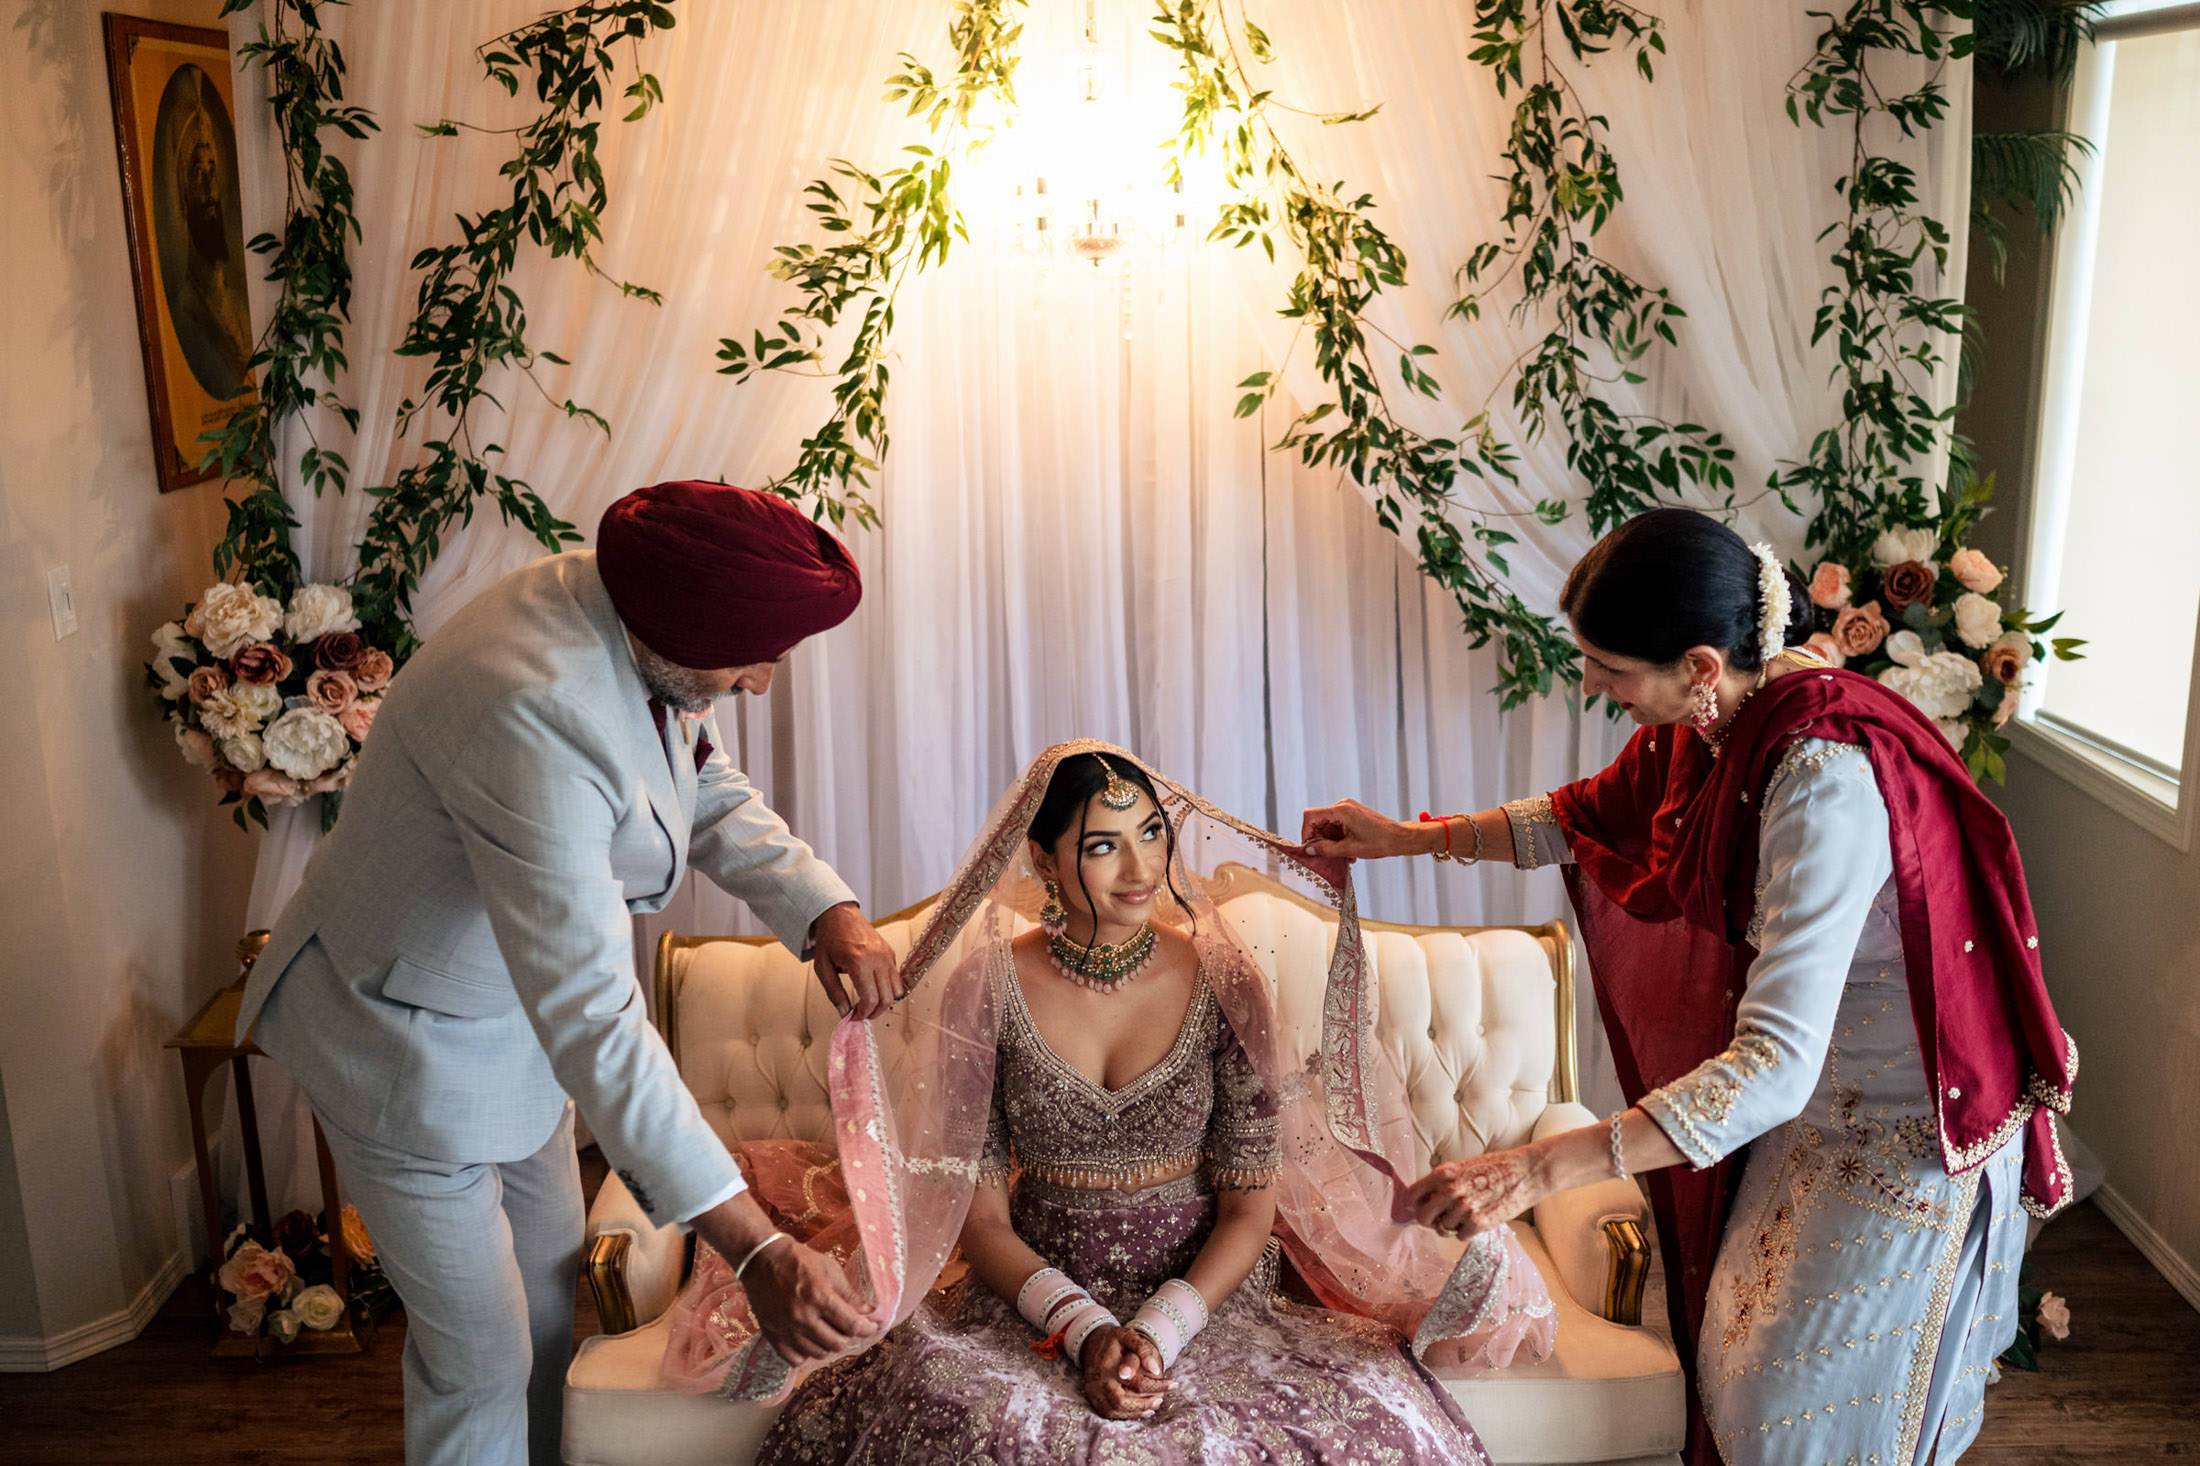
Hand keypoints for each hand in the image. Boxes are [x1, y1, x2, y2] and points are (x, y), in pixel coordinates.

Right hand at [739, 1235, 879, 1365]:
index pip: (851, 1325)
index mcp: (820, 1297)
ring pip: (818, 1354)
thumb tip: (868, 1311)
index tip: (871, 1327)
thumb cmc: (798, 1260)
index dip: (867, 1329)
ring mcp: (786, 1329)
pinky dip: (807, 1354)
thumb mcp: (829, 1269)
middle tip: (850, 1328)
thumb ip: (849, 1294)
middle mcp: (803, 1317)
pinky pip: (795, 1359)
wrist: (761, 1259)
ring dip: (829, 1345)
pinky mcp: (772, 1336)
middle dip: (849, 1337)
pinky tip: (810, 1341)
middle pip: (836, 1343)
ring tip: (831, 1333)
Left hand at [811, 902, 901, 1019]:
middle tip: (862, 1015)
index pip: (870, 999)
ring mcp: (887, 955)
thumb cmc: (829, 939)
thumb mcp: (823, 968)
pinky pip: (896, 978)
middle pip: (886, 998)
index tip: (854, 1017)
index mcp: (858, 962)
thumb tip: (844, 1013)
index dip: (863, 1013)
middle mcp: (877, 958)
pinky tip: (873, 989)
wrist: (839, 914)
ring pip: (896, 990)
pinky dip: (887, 989)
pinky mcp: (890, 953)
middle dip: (874, 1012)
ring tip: (869, 1004)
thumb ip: (834, 992)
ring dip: (884, 1003)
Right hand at [1079, 1324, 1171, 1420]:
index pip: (1136, 1382)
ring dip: (1135, 1412)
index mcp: (1109, 1365)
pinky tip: (1138, 1411)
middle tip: (1159, 1400)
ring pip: (1114, 1410)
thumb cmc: (1112, 1339)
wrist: (1089, 1341)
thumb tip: (1155, 1370)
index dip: (1156, 1386)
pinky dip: (1124, 1415)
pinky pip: (1107, 1412)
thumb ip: (1142, 1350)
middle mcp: (1099, 1380)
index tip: (1172, 1383)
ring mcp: (1093, 1390)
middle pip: (1121, 1402)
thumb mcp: (1128, 1336)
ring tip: (1152, 1407)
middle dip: (1143, 1404)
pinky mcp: (1092, 1397)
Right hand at [1300, 798, 1432, 860]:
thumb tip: (1308, 850)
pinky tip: (1348, 851)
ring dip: (1331, 841)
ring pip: (1328, 826)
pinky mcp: (1353, 814)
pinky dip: (1338, 838)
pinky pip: (1337, 826)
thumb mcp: (1350, 849)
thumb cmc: (1380, 842)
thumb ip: (1326, 849)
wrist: (1400, 838)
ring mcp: (1348, 809)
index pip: (1310, 816)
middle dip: (1320, 839)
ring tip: (1343, 855)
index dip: (1306, 832)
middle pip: (1318, 821)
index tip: (1309, 848)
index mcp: (1341, 810)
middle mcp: (1343, 806)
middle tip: (1327, 856)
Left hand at [1407, 1145, 1545, 1239]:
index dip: (1416, 1205)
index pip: (1413, 1195)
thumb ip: (1443, 1183)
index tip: (1423, 1208)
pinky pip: (1461, 1236)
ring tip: (1470, 1213)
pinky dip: (1468, 1232)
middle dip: (1430, 1221)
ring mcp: (1464, 1208)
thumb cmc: (1495, 1168)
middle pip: (1423, 1217)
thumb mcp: (1462, 1167)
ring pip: (1444, 1229)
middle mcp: (1450, 1191)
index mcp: (1443, 1174)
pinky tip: (1480, 1218)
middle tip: (1441, 1219)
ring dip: (1454, 1225)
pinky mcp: (1479, 1223)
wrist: (1526, 1172)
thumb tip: (1425, 1201)